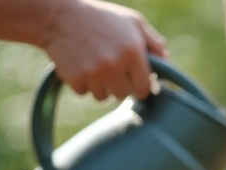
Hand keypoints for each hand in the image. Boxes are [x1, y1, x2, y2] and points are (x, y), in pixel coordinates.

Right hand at [42, 0, 167, 100]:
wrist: (59, 16)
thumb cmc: (100, 18)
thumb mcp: (132, 21)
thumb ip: (153, 41)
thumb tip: (166, 60)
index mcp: (133, 52)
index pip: (144, 88)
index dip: (140, 86)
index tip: (135, 83)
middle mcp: (114, 64)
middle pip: (123, 94)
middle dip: (119, 85)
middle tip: (111, 69)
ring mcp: (93, 73)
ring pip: (103, 97)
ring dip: (101, 85)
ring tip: (95, 65)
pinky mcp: (74, 78)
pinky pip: (84, 93)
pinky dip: (83, 83)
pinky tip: (81, 65)